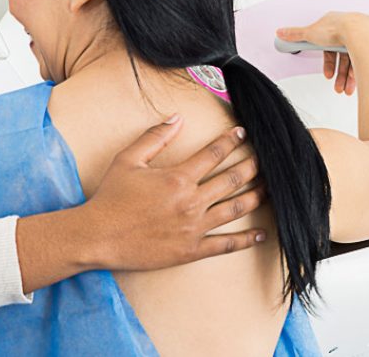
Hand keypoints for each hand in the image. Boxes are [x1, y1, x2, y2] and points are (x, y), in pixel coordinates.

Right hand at [81, 116, 265, 271]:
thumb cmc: (110, 197)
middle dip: (252, 166)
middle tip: (265, 159)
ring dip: (256, 197)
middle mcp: (191, 202)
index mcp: (177, 178)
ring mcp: (194, 227)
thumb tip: (176, 118)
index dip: (229, 141)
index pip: (213, 154)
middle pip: (231, 180)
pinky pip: (225, 245)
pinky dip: (245, 239)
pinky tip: (260, 234)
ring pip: (235, 209)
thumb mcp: (127, 160)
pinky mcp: (191, 249)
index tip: (241, 133)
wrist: (99, 236)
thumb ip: (154, 137)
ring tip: (270, 189)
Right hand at [277, 11, 368, 95]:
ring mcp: (362, 38)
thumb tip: (281, 32)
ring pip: (354, 60)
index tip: (327, 74)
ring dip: (347, 77)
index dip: (328, 63)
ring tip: (345, 89)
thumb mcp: (309, 33)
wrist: (360, 32)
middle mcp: (349, 31)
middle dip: (339, 74)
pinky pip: (364, 61)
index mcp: (334, 25)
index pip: (329, 47)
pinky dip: (358, 73)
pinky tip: (354, 82)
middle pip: (342, 56)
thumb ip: (294, 34)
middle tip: (336, 86)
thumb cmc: (338, 29)